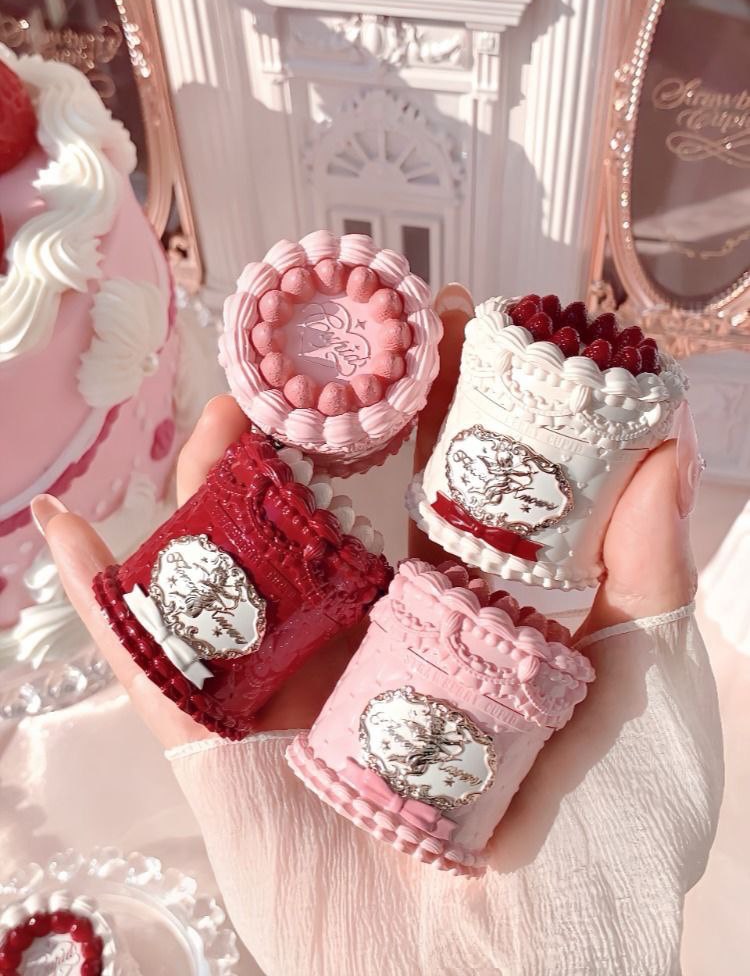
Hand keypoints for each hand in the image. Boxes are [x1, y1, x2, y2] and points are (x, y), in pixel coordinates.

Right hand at [32, 289, 698, 746]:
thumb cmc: (602, 846)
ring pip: (233, 559)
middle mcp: (370, 636)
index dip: (430, 400)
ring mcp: (293, 683)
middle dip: (310, 422)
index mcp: (459, 613)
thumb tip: (665, 442)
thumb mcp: (646, 690)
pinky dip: (99, 596)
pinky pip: (146, 663)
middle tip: (309, 348)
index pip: (431, 483)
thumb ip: (647, 569)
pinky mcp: (225, 748)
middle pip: (322, 506)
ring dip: (210, 479)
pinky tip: (63, 523)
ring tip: (218, 410)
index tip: (431, 322)